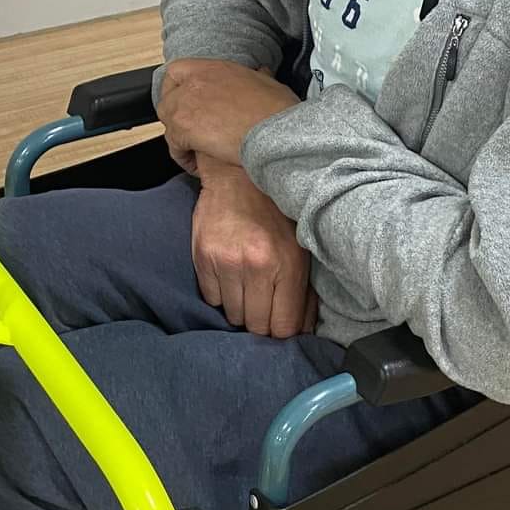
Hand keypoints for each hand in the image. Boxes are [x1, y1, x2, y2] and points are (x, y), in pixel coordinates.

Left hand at [159, 59, 299, 174]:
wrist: (276, 132)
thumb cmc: (278, 113)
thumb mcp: (269, 83)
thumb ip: (257, 77)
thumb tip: (261, 73)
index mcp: (215, 68)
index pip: (178, 69)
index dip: (177, 88)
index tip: (184, 101)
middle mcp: (196, 81)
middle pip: (167, 97)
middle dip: (176, 116)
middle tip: (189, 131)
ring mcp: (187, 103)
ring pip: (168, 122)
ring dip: (179, 138)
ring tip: (195, 152)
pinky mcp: (184, 128)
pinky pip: (174, 146)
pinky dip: (183, 157)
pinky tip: (197, 166)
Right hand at [191, 163, 316, 338]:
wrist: (239, 176)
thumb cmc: (276, 213)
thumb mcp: (301, 247)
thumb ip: (305, 290)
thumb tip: (305, 328)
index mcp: (287, 264)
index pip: (284, 327)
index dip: (283, 332)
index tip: (282, 325)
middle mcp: (256, 265)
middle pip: (257, 326)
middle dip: (263, 322)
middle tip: (265, 307)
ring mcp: (227, 262)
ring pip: (232, 315)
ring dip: (241, 309)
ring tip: (248, 289)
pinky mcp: (203, 258)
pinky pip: (211, 299)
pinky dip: (221, 295)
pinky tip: (230, 277)